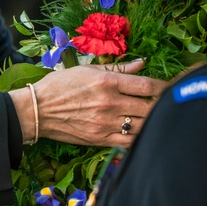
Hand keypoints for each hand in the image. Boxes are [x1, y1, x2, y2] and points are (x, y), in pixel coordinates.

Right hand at [10, 59, 165, 147]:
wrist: (37, 111)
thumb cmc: (60, 86)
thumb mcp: (87, 70)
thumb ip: (118, 69)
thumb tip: (142, 64)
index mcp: (107, 82)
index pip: (146, 85)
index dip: (163, 87)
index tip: (170, 88)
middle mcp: (109, 103)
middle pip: (149, 107)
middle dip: (162, 105)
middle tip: (168, 104)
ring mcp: (105, 123)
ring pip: (143, 126)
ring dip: (153, 122)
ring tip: (157, 118)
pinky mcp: (100, 139)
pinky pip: (129, 141)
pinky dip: (139, 136)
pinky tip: (142, 132)